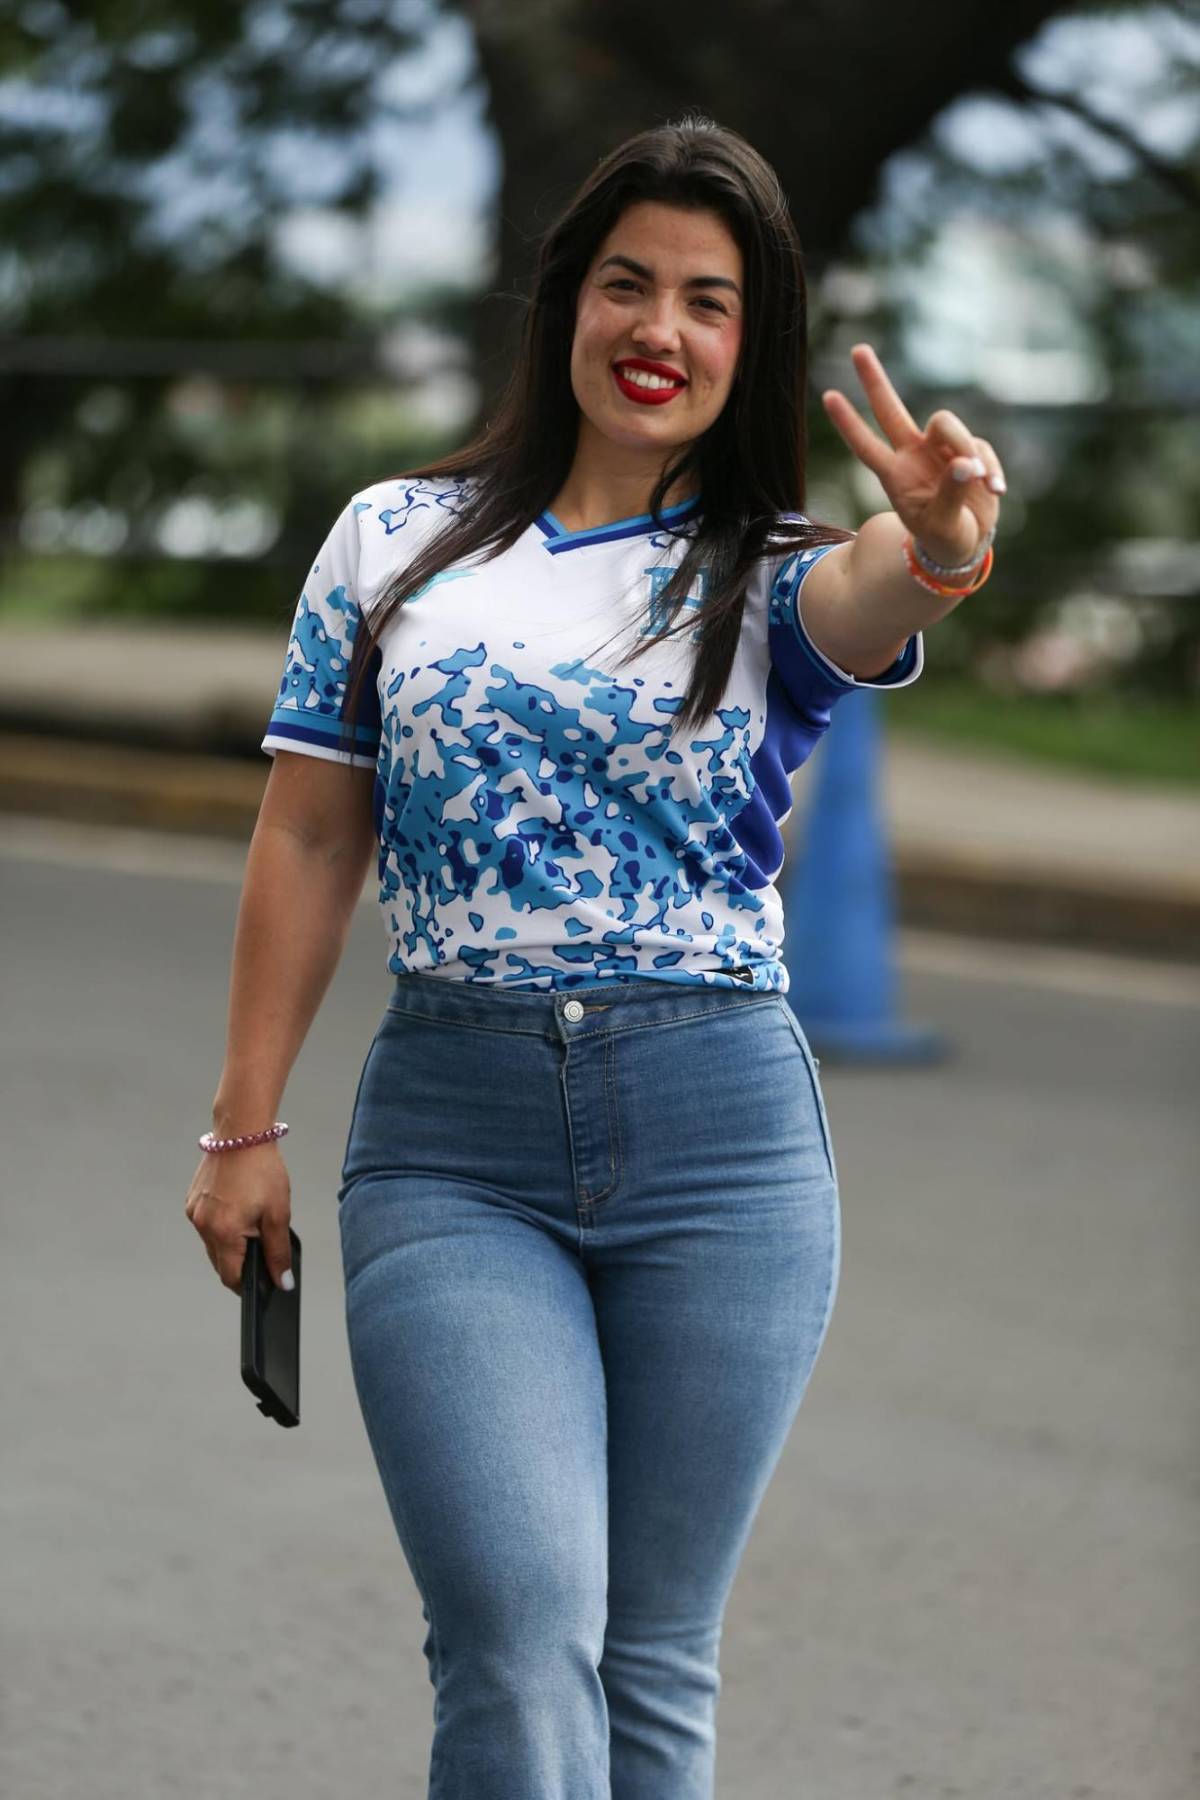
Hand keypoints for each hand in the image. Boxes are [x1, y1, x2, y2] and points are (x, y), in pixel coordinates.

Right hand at [184, 1143, 292, 1294]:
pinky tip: (238, 1208)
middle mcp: (203, 1225)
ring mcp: (194, 1211)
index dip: (246, 1286)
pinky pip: (206, 1224)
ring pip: (212, 1243)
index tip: (261, 1285)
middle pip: (220, 1262)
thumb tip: (282, 1281)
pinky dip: (221, 1225)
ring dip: (230, 1242)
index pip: (231, 1277)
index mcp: (223, 1232)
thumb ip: (278, 1251)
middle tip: (262, 1248)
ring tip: (252, 1220)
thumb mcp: (279, 1213)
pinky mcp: (192, 1200)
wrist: (242, 1133)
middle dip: (240, 1262)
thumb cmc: (262, 1169)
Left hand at [822, 343, 1005, 568]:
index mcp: (895, 476)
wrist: (967, 542)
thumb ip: (951, 494)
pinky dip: (991, 468)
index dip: (849, 424)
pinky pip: (981, 447)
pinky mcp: (969, 449)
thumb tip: (965, 462)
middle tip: (857, 350)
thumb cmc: (944, 537)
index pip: (867, 446)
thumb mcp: (943, 525)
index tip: (829, 396)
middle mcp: (913, 455)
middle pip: (891, 411)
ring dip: (965, 447)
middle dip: (875, 381)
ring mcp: (940, 449)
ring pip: (947, 424)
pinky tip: (996, 490)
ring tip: (982, 483)